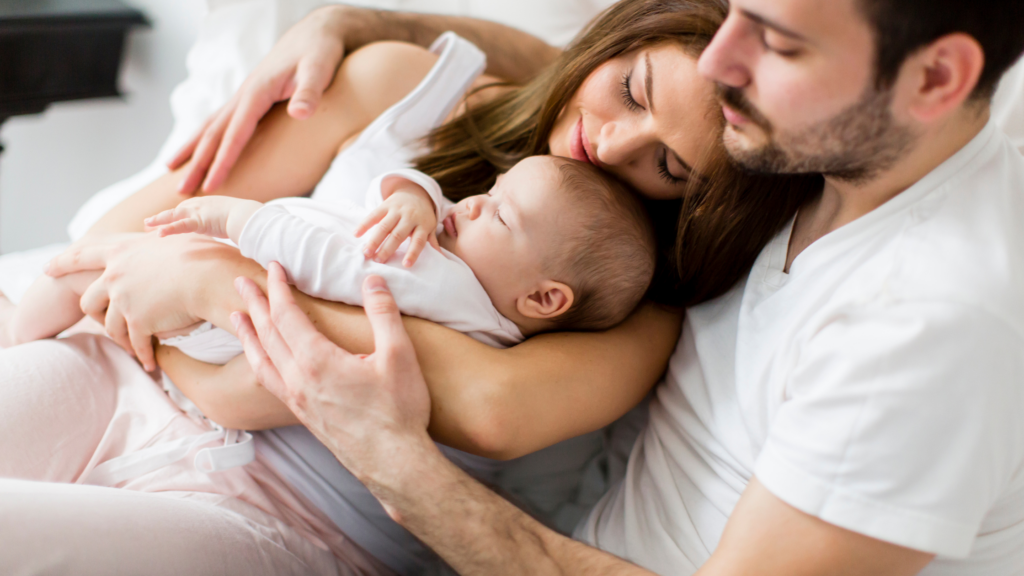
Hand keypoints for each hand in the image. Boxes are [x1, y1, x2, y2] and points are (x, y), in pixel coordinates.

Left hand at [46, 233, 230, 370]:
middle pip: (90, 300)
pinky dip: (143, 354)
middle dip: (93, 315)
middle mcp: (116, 275)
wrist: (209, 276)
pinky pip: (136, 343)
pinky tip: (149, 363)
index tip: (47, 268)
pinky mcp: (138, 321)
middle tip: (96, 323)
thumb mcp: (172, 238)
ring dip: (122, 339)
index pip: (83, 255)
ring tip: (134, 348)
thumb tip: (156, 228)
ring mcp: (124, 299)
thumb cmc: (202, 253)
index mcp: (122, 251)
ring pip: (111, 326)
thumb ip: (156, 238)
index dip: (64, 262)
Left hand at [145, 196, 262, 243]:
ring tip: (146, 225)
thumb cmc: (246, 218)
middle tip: (148, 224)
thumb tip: (234, 232)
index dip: (173, 216)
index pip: (186, 210)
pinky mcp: (199, 221)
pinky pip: (180, 226)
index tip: (164, 222)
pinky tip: (158, 234)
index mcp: (207, 204)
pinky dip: (169, 229)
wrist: (249, 216)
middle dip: (161, 218)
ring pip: (173, 216)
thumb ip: (228, 224)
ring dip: (158, 220)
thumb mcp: (233, 219)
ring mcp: (198, 211)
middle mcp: (199, 205)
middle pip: (176, 212)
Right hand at [168, 6, 346, 195]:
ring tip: (172, 170)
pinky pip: (221, 121)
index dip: (223, 162)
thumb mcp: (320, 69)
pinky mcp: (250, 96)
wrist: (318, 32)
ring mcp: (244, 95)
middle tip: (180, 192)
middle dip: (197, 163)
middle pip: (213, 133)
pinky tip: (199, 148)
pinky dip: (206, 136)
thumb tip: (300, 113)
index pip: (235, 134)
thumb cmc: (320, 52)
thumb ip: (310, 92)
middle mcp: (244, 94)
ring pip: (211, 125)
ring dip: (192, 150)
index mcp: (257, 92)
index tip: (211, 187)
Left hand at [232, 263, 432, 481]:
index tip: (273, 267)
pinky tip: (262, 360)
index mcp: (317, 361)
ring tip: (237, 318)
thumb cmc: (399, 411)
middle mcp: (298, 380)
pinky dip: (258, 361)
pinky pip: (269, 381)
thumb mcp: (399, 355)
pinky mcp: (303, 415)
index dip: (278, 288)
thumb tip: (373, 280)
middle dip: (254, 304)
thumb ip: (384, 314)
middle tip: (241, 282)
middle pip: (267, 334)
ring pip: (261, 360)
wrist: (394, 463)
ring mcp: (297, 400)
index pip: (287, 315)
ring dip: (248, 334)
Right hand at [356, 185, 440, 266]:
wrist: (415, 192)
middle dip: (387, 248)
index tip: (406, 265)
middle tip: (378, 261)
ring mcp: (397, 210)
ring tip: (366, 253)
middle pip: (398, 234)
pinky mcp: (386, 205)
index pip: (418, 241)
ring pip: (384, 226)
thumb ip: (432, 241)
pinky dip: (364, 224)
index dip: (413, 252)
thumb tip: (441, 258)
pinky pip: (374, 214)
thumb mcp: (430, 227)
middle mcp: (410, 217)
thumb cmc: (422, 216)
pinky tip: (356, 234)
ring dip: (374, 239)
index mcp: (423, 224)